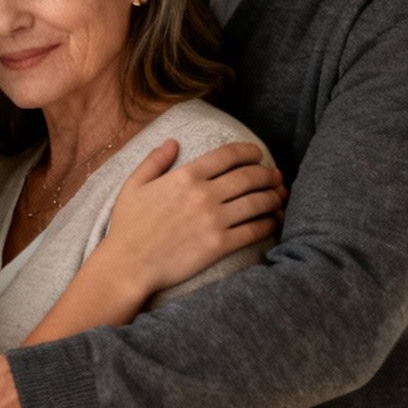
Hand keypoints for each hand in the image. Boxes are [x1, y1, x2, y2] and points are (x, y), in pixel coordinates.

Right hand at [104, 139, 285, 294]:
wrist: (128, 266)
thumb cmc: (128, 227)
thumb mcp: (133, 186)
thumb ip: (154, 161)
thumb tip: (172, 141)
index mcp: (185, 176)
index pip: (228, 155)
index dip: (249, 152)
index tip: (258, 154)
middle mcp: (203, 194)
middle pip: (250, 177)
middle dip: (268, 174)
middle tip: (276, 176)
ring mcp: (213, 220)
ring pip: (257, 202)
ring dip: (274, 197)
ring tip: (280, 196)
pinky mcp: (219, 245)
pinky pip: (254, 230)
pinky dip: (270, 224)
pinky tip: (274, 221)